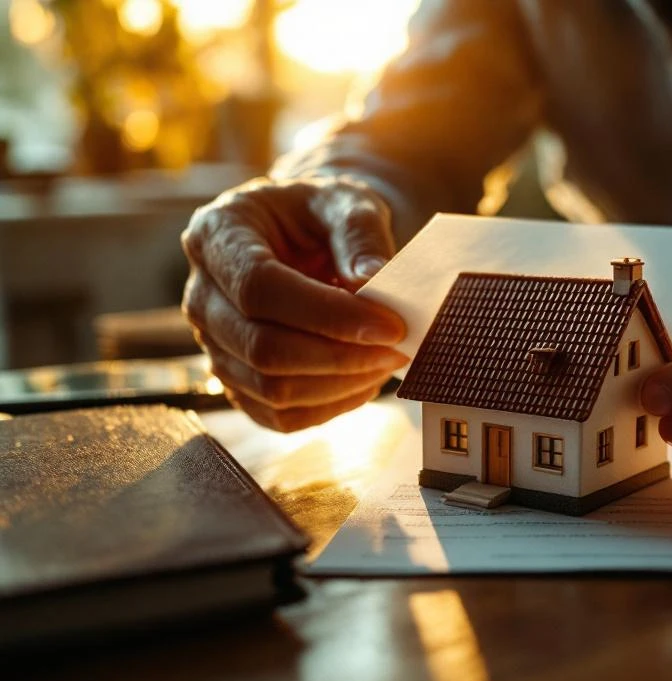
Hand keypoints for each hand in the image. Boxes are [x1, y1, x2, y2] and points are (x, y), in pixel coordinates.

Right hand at [181, 176, 408, 431]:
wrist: (306, 236)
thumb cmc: (322, 215)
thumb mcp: (346, 203)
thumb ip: (360, 237)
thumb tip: (374, 282)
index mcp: (217, 234)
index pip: (259, 287)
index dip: (327, 314)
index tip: (389, 326)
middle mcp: (202, 294)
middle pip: (262, 348)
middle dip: (340, 357)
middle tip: (398, 349)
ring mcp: (212, 343)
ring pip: (270, 389)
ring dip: (340, 385)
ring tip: (387, 362)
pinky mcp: (235, 380)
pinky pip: (277, 415)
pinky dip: (329, 407)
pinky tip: (364, 381)